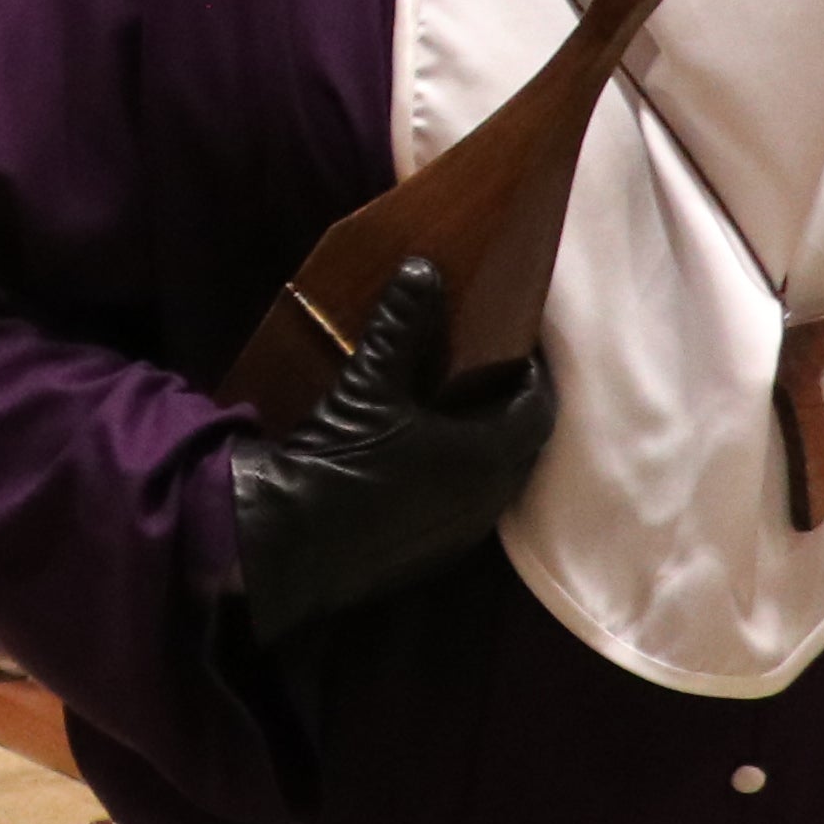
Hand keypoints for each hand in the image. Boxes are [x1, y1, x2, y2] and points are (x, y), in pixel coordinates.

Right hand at [226, 259, 554, 639]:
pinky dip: (458, 477)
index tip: (522, 348)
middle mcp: (486, 501)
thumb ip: (401, 326)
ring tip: (456, 413)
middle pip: (522, 447)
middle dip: (512, 410)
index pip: (536, 409)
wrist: (287, 545)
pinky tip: (420, 459)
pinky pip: (463, 507)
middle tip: (492, 375)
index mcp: (486, 457)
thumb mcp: (368, 384)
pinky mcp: (430, 555)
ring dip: (485, 447)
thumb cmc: (340, 459)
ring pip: (493, 482)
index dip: (534, 375)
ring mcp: (459, 535)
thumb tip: (423, 268)